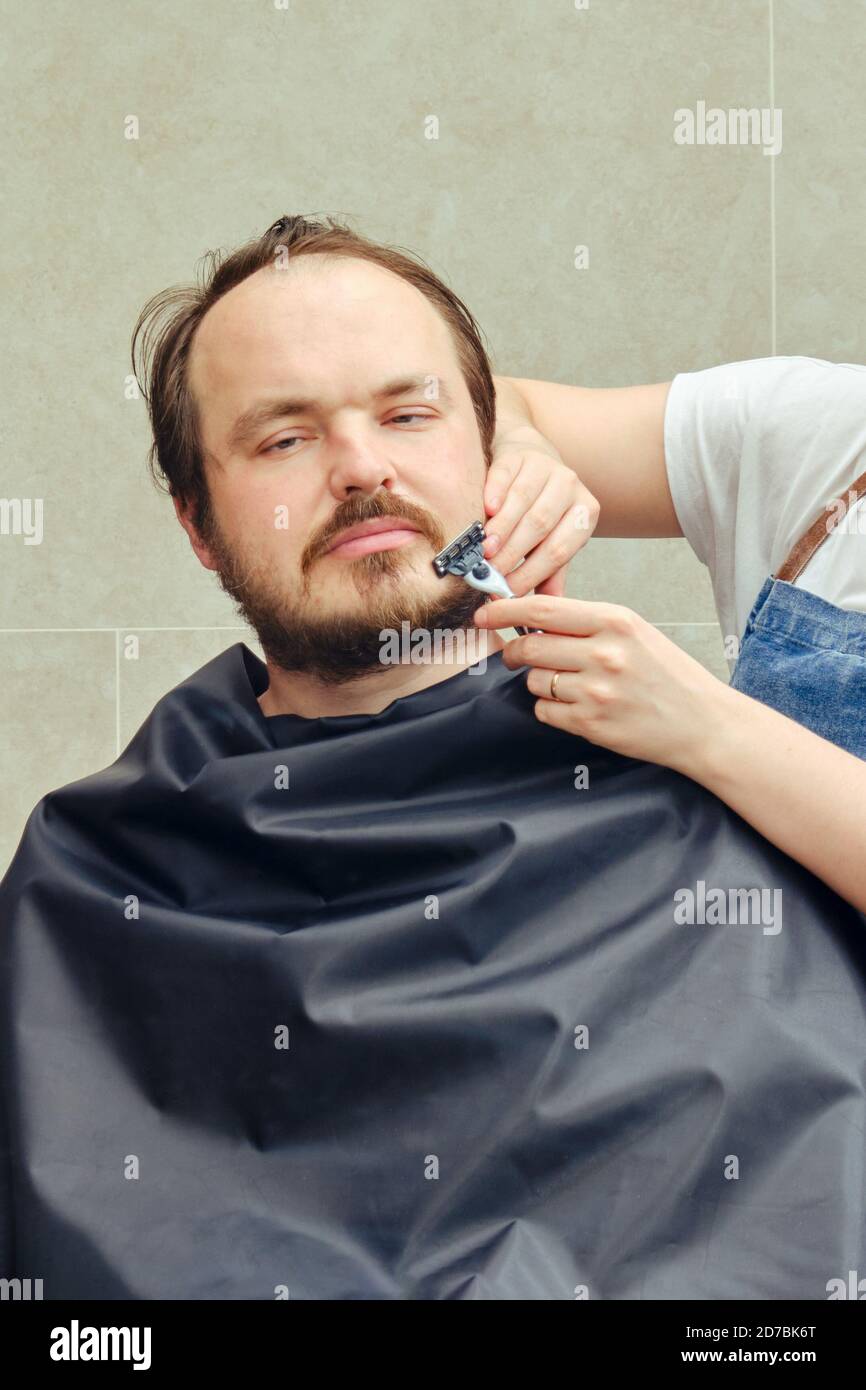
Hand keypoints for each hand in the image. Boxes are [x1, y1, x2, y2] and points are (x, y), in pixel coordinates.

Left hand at [474, 592, 733, 772]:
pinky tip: (577, 706)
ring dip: (540, 682)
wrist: (703, 724)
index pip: (542, 610)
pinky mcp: (591, 723)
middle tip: (516, 654)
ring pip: (534, 681)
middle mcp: (604, 653)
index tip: (485, 612)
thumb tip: (532, 617)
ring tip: (569, 684)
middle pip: (530, 646)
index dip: (505, 609)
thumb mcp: (635, 633)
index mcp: (615, 621)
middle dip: (514, 651)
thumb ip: (587, 623)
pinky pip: (545, 711)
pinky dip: (551, 708)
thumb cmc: (669, 676)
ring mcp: (596, 691)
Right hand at [482, 427, 598, 597]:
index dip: (532, 573)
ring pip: (523, 501)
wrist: (529, 462)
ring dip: (502, 529)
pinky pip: (506, 475)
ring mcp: (546, 467)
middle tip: (491, 573)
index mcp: (585, 514)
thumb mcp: (551, 542)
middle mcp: (571, 487)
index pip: (559, 550)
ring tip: (484, 551)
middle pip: (541, 525)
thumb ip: (549, 573)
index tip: (507, 591)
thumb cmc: (540, 512)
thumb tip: (546, 612)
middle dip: (513, 553)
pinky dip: (494, 494)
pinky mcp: (520, 454)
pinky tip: (485, 511)